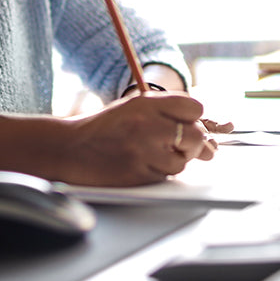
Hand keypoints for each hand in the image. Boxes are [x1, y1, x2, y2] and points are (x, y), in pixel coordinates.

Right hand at [58, 92, 215, 185]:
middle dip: (194, 143)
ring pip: (183, 161)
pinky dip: (160, 173)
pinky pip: (166, 176)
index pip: (194, 108)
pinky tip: (142, 164)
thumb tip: (209, 136)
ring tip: (152, 154)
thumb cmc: (104, 128)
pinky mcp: (139, 174)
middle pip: (195, 136)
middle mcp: (147, 124)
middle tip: (182, 145)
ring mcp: (143, 151)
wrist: (70, 149)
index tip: (189, 123)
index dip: (195, 118)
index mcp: (146, 103)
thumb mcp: (134, 108)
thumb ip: (167, 114)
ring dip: (175, 160)